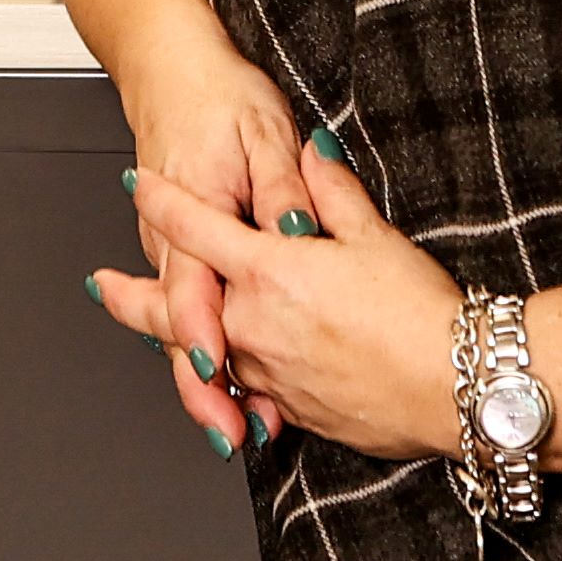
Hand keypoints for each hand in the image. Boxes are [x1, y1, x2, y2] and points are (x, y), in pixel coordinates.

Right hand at [47, 0, 314, 446]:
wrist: (172, 72)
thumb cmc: (217, 99)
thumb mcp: (266, 135)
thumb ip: (289, 188)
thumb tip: (299, 229)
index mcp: (200, 210)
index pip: (194, 287)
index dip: (207, 334)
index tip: (224, 369)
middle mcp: (178, 243)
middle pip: (180, 328)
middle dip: (202, 385)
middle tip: (229, 429)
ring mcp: (172, 254)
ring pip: (180, 332)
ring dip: (204, 382)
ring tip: (232, 427)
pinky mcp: (178, 258)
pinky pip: (188, 316)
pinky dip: (205, 356)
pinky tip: (235, 390)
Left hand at [94, 156, 463, 462]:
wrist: (458, 387)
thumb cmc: (421, 316)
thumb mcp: (375, 236)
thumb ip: (331, 191)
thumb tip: (312, 152)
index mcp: (269, 272)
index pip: (195, 226)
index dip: (161, 200)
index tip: (138, 186)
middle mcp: (253, 326)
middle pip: (172, 306)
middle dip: (129, 297)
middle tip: (103, 286)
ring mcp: (267, 372)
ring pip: (204, 352)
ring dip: (178, 339)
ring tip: (157, 330)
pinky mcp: (290, 408)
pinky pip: (243, 388)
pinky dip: (226, 376)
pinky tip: (225, 375)